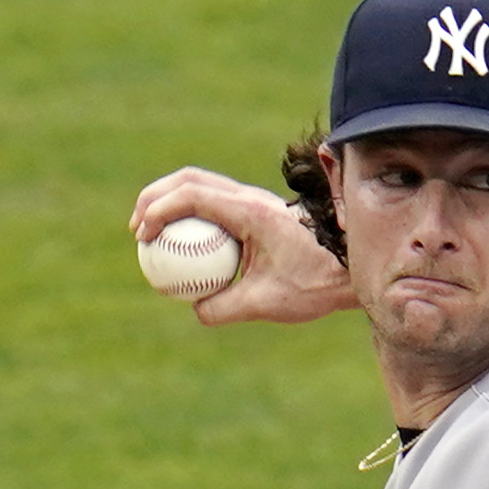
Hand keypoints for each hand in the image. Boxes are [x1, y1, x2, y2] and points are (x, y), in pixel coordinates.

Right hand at [129, 166, 356, 324]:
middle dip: (155, 197)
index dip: (159, 211)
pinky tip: (181, 245)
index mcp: (252, 212)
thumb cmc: (315, 284)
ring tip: (150, 234)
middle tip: (137, 230)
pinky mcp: (255, 211)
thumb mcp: (266, 304)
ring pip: (200, 185)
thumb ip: (225, 308)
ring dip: (170, 202)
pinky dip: (189, 215)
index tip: (144, 237)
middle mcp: (251, 198)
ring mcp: (253, 201)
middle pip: (189, 179)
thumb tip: (194, 308)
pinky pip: (213, 204)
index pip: (193, 196)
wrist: (351, 267)